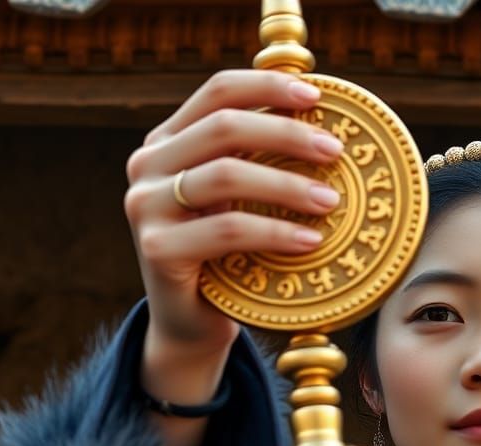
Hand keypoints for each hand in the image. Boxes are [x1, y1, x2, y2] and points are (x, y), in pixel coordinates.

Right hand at [123, 69, 343, 356]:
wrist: (191, 324)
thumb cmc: (226, 259)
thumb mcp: (237, 202)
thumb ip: (255, 164)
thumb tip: (322, 129)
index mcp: (168, 141)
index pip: (218, 93)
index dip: (267, 87)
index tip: (317, 96)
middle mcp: (148, 165)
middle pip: (225, 127)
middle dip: (287, 134)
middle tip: (334, 150)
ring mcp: (146, 205)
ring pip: (227, 176)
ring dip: (288, 185)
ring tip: (331, 202)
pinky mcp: (158, 248)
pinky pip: (228, 229)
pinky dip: (275, 233)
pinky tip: (310, 241)